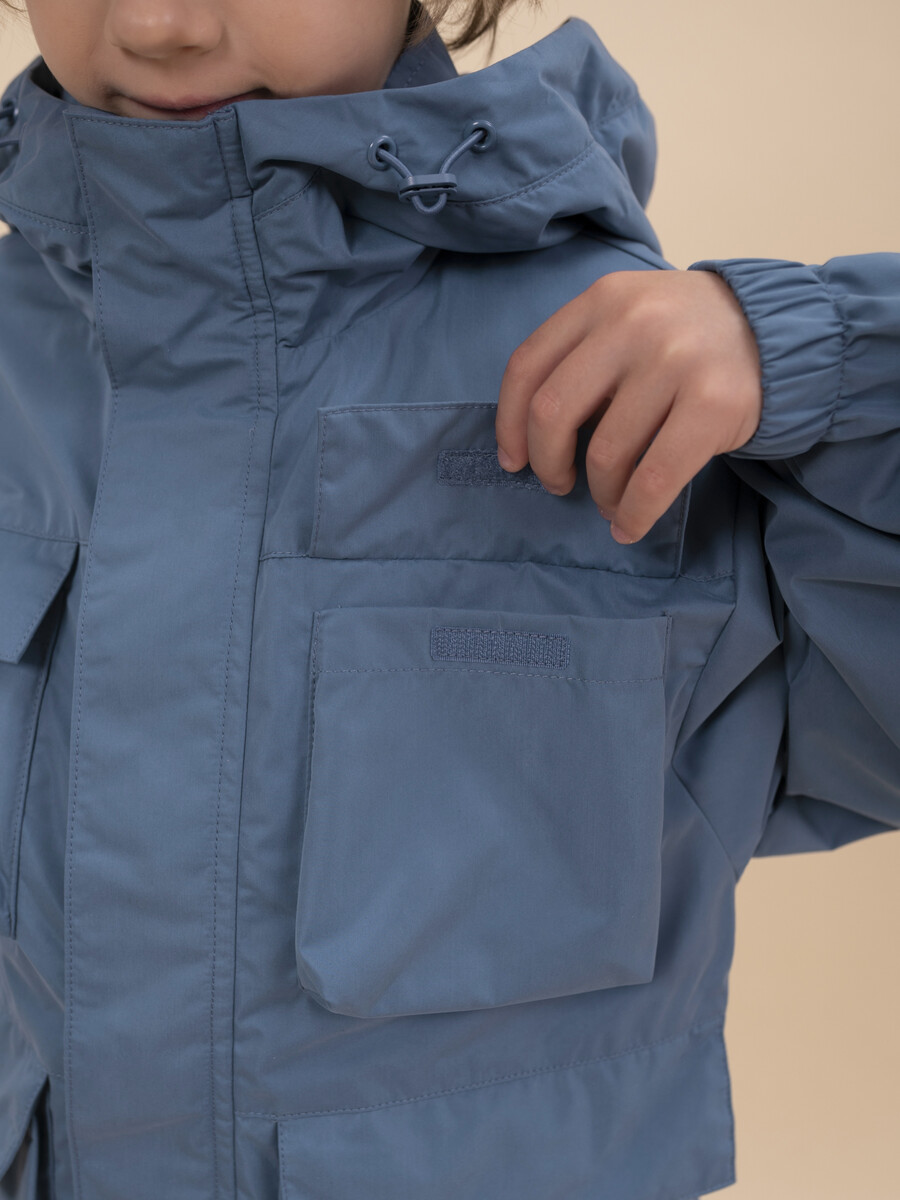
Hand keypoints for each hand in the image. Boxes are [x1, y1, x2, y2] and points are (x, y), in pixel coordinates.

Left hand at [494, 269, 763, 542]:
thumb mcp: (628, 318)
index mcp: (601, 300)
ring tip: (610, 500)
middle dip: (547, 463)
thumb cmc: (684, 337)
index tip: (513, 460)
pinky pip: (653, 479)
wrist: (776, 330)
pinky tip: (629, 525)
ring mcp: (675, 361)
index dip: (508, 424)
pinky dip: (634, 513)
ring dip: (601, 493)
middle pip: (552, 412)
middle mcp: (633, 323)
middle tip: (558, 484)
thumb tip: (529, 436)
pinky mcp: (712, 404)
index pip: (527, 367)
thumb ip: (582, 356)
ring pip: (605, 453)